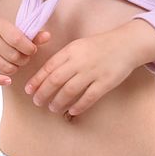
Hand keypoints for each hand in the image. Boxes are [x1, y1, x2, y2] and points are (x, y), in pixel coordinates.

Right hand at [0, 18, 50, 85]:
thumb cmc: (0, 38)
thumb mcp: (14, 32)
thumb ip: (32, 36)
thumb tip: (48, 36)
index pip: (17, 39)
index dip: (29, 48)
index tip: (31, 50)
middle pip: (14, 56)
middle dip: (23, 60)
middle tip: (22, 58)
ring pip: (6, 67)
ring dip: (14, 69)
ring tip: (13, 63)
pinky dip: (0, 80)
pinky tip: (8, 80)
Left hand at [23, 29, 137, 118]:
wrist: (126, 44)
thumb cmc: (99, 46)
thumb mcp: (78, 46)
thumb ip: (64, 58)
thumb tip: (46, 75)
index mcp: (71, 50)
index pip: (49, 67)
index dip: (37, 80)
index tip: (28, 90)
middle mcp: (80, 61)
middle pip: (55, 80)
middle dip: (43, 93)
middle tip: (37, 102)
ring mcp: (93, 72)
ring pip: (70, 90)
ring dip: (58, 101)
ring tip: (52, 107)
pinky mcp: (106, 82)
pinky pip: (89, 97)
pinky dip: (79, 106)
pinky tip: (72, 111)